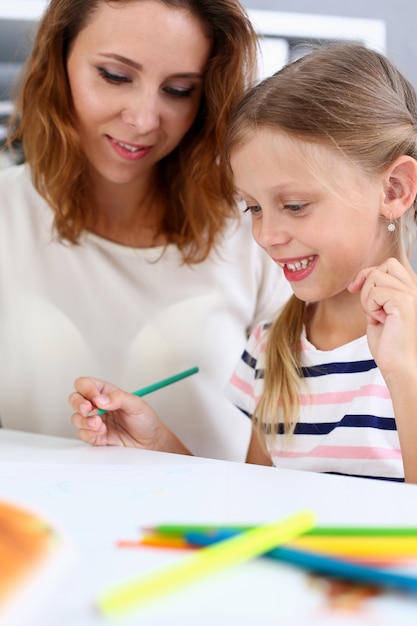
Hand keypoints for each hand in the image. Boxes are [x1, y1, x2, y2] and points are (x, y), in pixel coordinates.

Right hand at [69, 377, 186, 452]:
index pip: (86, 384)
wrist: (150, 443)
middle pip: (75, 399)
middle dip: (78, 404)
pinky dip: (89, 433)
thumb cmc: (146, 421)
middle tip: (88, 409)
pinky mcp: (95, 436)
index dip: (87, 389)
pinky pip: (82, 434)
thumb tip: (101, 399)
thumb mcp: (137, 404)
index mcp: (107, 393)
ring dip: (84, 421)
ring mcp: (95, 421)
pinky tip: (102, 432)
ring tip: (100, 424)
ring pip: (76, 418)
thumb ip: (118, 398)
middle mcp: (98, 406)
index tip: (96, 398)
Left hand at [348, 257, 416, 378]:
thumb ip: (377, 292)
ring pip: (376, 277)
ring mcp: (412, 294)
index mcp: (411, 289)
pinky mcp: (405, 302)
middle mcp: (415, 288)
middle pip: (384, 266)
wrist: (398, 365)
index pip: (389, 264)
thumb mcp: (379, 310)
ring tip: (377, 317)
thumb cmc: (388, 342)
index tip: (354, 288)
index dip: (368, 274)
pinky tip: (380, 321)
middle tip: (367, 307)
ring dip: (367, 299)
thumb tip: (363, 276)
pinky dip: (370, 308)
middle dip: (367, 282)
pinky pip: (375, 293)